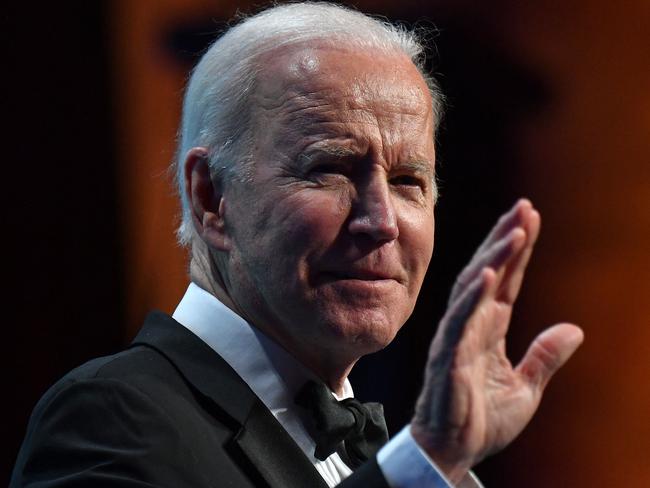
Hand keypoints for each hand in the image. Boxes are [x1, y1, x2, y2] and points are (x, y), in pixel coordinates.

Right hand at [411, 199, 583, 482]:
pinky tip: (490, 273)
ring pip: (475, 288)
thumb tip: (575, 329)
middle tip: (524, 208)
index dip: (519, 250)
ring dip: (495, 257)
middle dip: (506, 239)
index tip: (530, 217)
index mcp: (488, 328)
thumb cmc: (482, 419)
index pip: (507, 280)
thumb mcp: (526, 387)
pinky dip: (474, 295)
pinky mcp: (448, 355)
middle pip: (489, 272)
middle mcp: (471, 324)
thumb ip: (545, 356)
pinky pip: (460, 320)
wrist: (453, 450)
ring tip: (514, 230)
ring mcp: (457, 336)